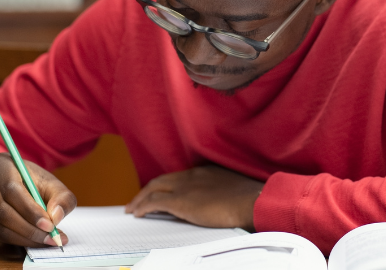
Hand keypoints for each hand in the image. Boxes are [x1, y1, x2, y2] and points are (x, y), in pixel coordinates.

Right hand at [0, 153, 76, 246]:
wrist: (15, 184)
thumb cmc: (35, 184)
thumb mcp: (53, 185)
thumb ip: (62, 198)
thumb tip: (56, 216)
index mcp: (2, 165)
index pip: (12, 190)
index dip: (31, 211)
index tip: (50, 226)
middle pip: (2, 210)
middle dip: (29, 229)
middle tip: (50, 238)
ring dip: (24, 238)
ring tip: (46, 241)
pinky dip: (16, 241)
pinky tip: (32, 240)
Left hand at [125, 166, 263, 230]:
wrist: (252, 201)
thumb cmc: (250, 199)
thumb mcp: (233, 191)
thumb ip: (221, 193)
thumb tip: (218, 204)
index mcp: (206, 172)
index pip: (179, 177)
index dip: (167, 185)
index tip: (162, 192)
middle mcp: (193, 175)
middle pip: (162, 180)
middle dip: (148, 189)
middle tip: (139, 199)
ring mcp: (185, 186)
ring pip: (154, 188)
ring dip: (141, 198)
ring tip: (133, 207)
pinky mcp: (181, 200)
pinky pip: (154, 202)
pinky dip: (143, 206)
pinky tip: (138, 214)